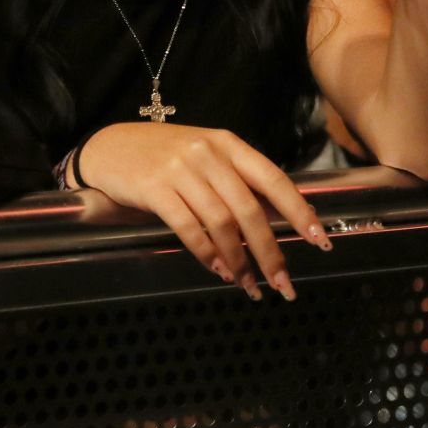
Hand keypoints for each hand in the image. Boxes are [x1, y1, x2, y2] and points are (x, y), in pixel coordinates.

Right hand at [77, 123, 332, 300]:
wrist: (109, 146)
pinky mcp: (154, 188)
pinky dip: (207, 254)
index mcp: (227, 143)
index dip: (299, 210)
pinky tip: (218, 270)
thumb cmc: (163, 155)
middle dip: (270, 252)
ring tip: (248, 285)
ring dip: (239, 261)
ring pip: (221, 223)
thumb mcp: (204, 156)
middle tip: (282, 284)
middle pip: (250, 209)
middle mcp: (207, 153)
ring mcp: (179, 169)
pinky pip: (189, 228)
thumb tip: (275, 222)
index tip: (319, 240)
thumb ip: (235, 180)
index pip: (273, 179)